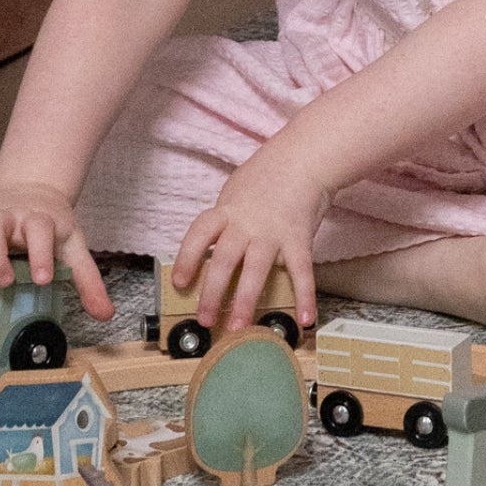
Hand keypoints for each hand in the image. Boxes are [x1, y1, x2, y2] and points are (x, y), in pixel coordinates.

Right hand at [0, 185, 112, 317]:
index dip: (39, 252)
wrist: (27, 193)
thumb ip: (87, 280)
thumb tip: (105, 314)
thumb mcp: (73, 246)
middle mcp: (3, 219)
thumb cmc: (48, 224)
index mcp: (36, 218)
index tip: (42, 279)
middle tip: (5, 284)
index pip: (37, 227)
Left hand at [170, 154, 325, 339]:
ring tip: (239, 326)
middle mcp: (247, 224)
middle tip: (206, 319)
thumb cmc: (267, 176)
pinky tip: (304, 319)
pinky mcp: (299, 240)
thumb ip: (224, 220)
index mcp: (227, 211)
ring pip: (256, 270)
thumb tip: (209, 249)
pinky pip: (301, 272)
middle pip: (224, 260)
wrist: (304, 159)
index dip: (187, 258)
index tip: (180, 282)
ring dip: (246, 301)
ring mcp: (273, 233)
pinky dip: (305, 296)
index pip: (200, 234)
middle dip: (213, 293)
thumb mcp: (235, 192)